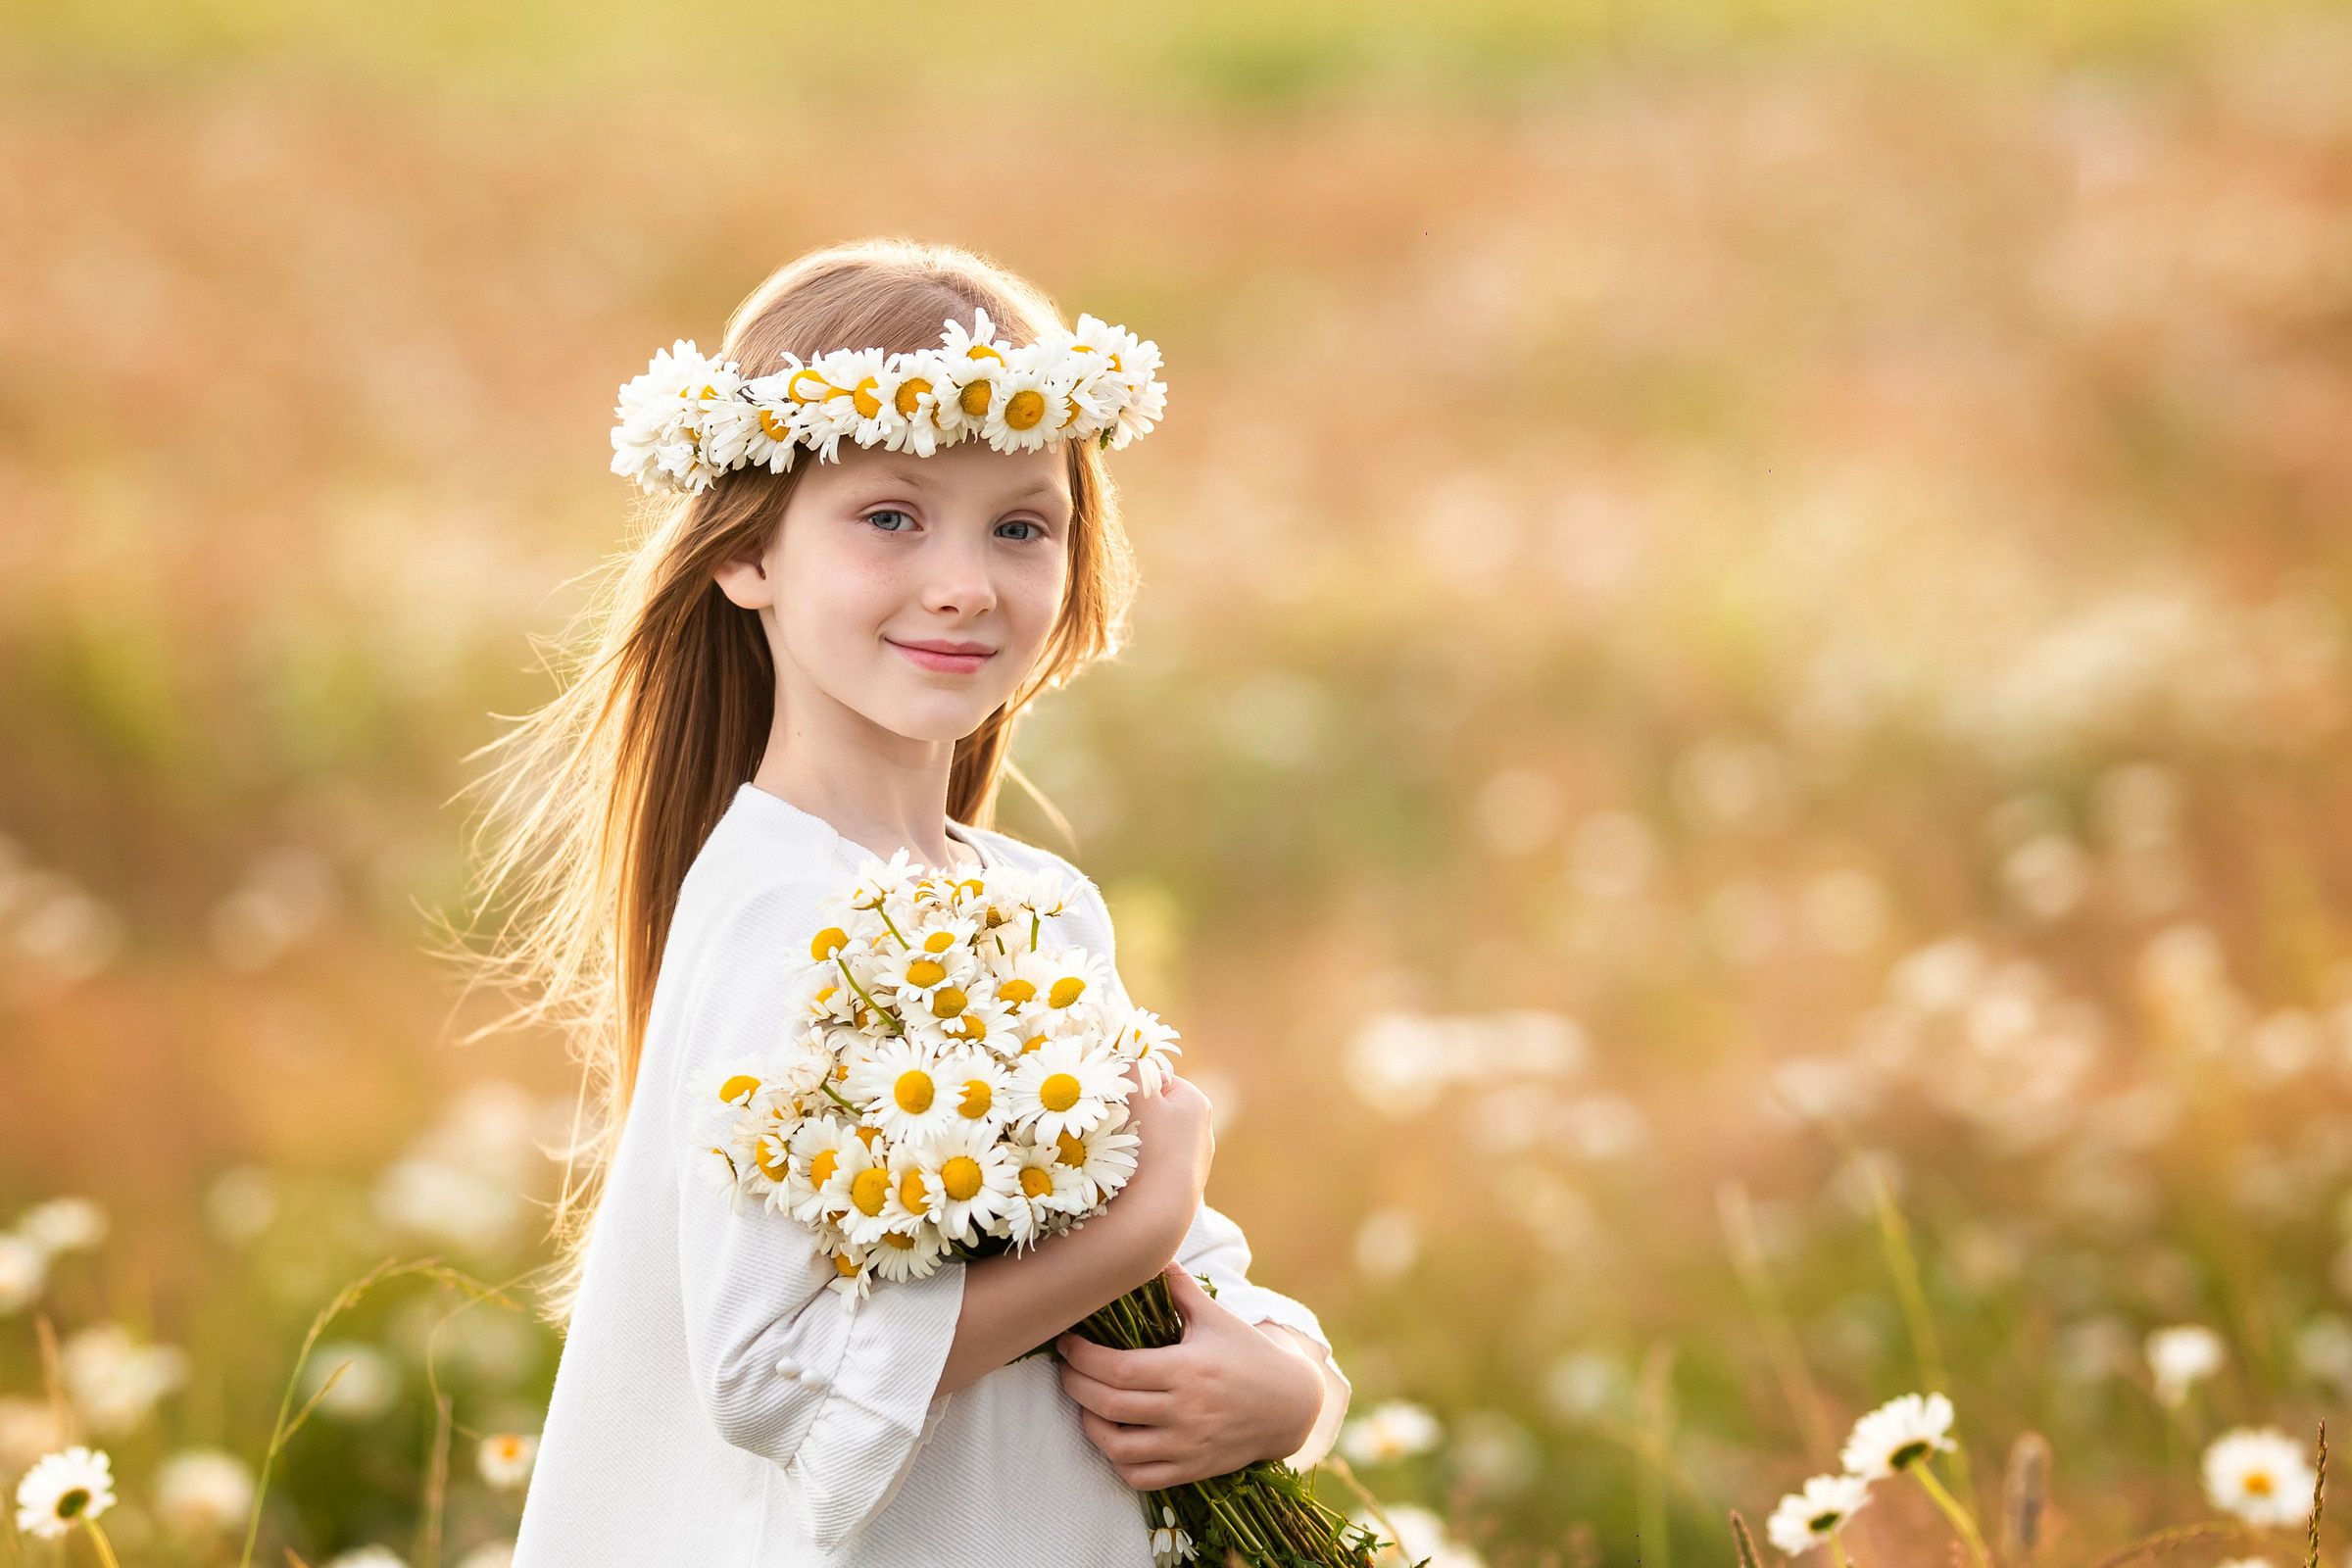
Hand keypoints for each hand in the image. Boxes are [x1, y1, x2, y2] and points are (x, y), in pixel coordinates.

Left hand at [1056, 1266, 1326, 1488]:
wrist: (1290, 1405)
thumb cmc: (1248, 1355)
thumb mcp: (1216, 1317)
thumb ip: (1179, 1288)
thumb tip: (1151, 1251)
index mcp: (1186, 1369)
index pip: (1118, 1368)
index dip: (1082, 1357)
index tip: (1067, 1343)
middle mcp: (1184, 1411)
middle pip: (1109, 1404)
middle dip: (1074, 1385)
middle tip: (1064, 1368)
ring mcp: (1187, 1445)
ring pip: (1118, 1447)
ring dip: (1091, 1425)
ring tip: (1085, 1402)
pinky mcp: (1192, 1469)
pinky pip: (1141, 1477)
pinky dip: (1118, 1462)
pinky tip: (1112, 1437)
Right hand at [1121, 1073, 1213, 1222]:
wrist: (1159, 1215)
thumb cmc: (1149, 1148)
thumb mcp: (1137, 1096)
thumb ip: (1129, 1068)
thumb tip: (1122, 1050)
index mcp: (1196, 1103)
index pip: (1155, 1080)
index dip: (1130, 1088)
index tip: (1113, 1103)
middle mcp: (1201, 1131)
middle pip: (1153, 1110)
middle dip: (1130, 1116)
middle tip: (1110, 1128)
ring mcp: (1193, 1163)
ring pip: (1150, 1140)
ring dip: (1130, 1143)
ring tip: (1116, 1156)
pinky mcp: (1181, 1188)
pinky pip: (1152, 1166)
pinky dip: (1138, 1167)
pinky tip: (1127, 1178)